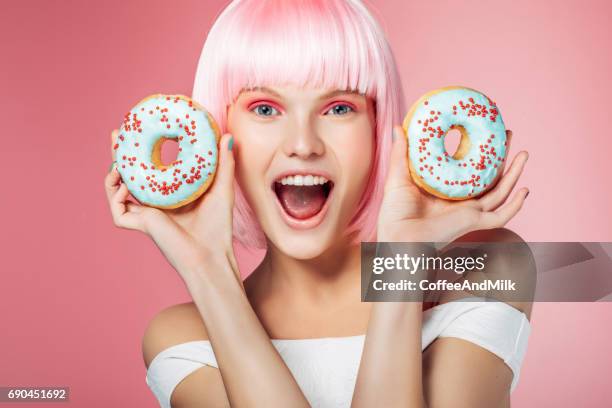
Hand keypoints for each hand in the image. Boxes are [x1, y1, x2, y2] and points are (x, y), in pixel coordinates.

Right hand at [104, 129, 237, 280]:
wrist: (211, 255)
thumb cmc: (219, 226)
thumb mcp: (222, 187)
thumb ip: (224, 162)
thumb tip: (228, 134)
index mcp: (171, 192)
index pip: (151, 167)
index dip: (142, 149)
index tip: (140, 129)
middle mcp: (156, 202)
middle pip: (130, 175)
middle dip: (119, 155)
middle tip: (115, 135)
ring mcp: (147, 214)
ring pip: (118, 192)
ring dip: (112, 175)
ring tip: (116, 161)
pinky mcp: (142, 226)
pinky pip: (119, 212)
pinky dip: (116, 199)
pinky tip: (125, 187)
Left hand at [377, 126, 528, 242]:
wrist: (398, 235)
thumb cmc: (394, 211)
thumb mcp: (398, 175)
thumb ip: (401, 152)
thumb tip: (397, 127)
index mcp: (446, 191)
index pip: (469, 170)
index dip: (480, 153)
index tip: (487, 133)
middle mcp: (461, 202)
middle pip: (490, 178)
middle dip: (503, 157)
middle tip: (509, 135)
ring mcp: (469, 213)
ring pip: (500, 193)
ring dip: (514, 174)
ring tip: (524, 154)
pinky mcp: (473, 223)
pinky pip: (500, 216)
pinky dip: (515, 206)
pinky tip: (525, 190)